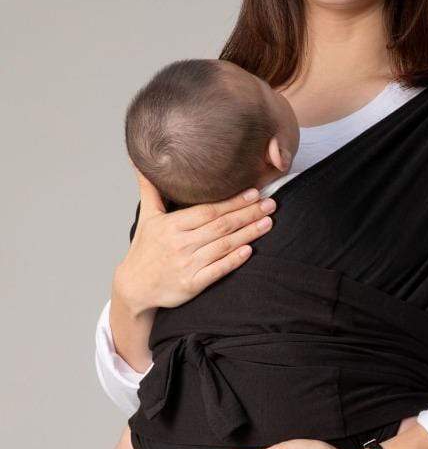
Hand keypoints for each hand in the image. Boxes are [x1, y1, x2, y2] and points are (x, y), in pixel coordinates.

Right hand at [113, 171, 276, 315]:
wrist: (135, 287)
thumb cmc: (144, 251)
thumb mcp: (147, 217)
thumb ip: (150, 190)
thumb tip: (140, 162)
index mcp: (171, 225)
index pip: (208, 210)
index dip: (232, 201)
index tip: (254, 192)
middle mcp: (180, 243)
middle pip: (220, 226)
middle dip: (248, 214)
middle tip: (271, 204)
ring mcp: (187, 264)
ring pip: (223, 246)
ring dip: (248, 234)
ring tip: (268, 223)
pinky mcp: (192, 284)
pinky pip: (217, 270)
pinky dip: (234, 260)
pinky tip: (249, 251)